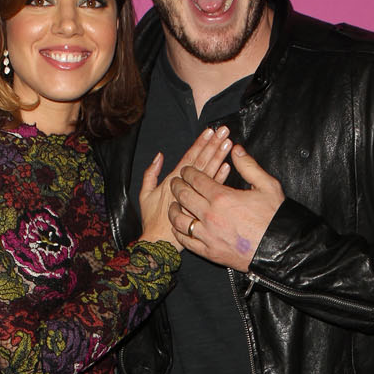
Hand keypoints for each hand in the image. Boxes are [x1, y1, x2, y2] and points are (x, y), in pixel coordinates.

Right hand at [138, 126, 231, 246]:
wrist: (158, 243)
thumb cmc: (151, 220)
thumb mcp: (145, 195)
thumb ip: (150, 174)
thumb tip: (158, 156)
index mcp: (172, 181)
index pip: (189, 158)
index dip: (200, 144)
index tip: (209, 131)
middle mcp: (185, 187)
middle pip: (202, 162)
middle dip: (213, 145)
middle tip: (224, 131)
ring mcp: (195, 198)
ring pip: (209, 174)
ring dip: (219, 158)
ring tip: (228, 144)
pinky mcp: (201, 209)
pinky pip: (212, 193)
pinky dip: (220, 179)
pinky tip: (228, 167)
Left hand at [168, 145, 284, 271]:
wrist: (280, 249)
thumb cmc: (275, 217)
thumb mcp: (267, 186)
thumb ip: (249, 166)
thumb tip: (236, 150)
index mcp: (222, 197)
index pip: (196, 180)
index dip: (188, 172)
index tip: (185, 170)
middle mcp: (210, 216)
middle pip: (183, 197)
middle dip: (176, 186)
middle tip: (175, 183)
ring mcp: (208, 235)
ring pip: (179, 220)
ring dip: (173, 210)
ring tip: (173, 205)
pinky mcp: (209, 252)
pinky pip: (186, 242)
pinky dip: (179, 233)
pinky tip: (179, 227)